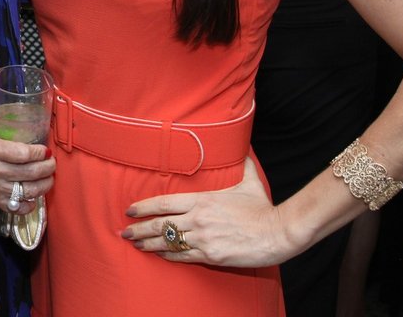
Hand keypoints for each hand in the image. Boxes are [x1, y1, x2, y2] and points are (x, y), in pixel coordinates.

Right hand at [0, 107, 54, 213]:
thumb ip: (0, 113)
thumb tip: (22, 110)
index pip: (23, 154)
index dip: (40, 153)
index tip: (45, 150)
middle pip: (30, 173)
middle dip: (47, 168)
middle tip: (52, 162)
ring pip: (28, 192)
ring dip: (44, 185)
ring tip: (49, 178)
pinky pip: (17, 208)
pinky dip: (30, 204)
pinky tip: (34, 195)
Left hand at [121, 157, 293, 267]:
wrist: (278, 232)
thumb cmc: (262, 207)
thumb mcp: (248, 181)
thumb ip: (240, 164)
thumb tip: (242, 146)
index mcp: (202, 199)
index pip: (164, 202)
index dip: (144, 206)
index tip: (130, 210)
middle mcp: (198, 219)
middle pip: (160, 224)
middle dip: (139, 228)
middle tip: (124, 232)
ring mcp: (203, 238)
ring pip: (168, 242)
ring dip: (149, 244)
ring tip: (136, 245)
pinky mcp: (211, 256)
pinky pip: (183, 257)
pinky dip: (168, 256)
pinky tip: (159, 255)